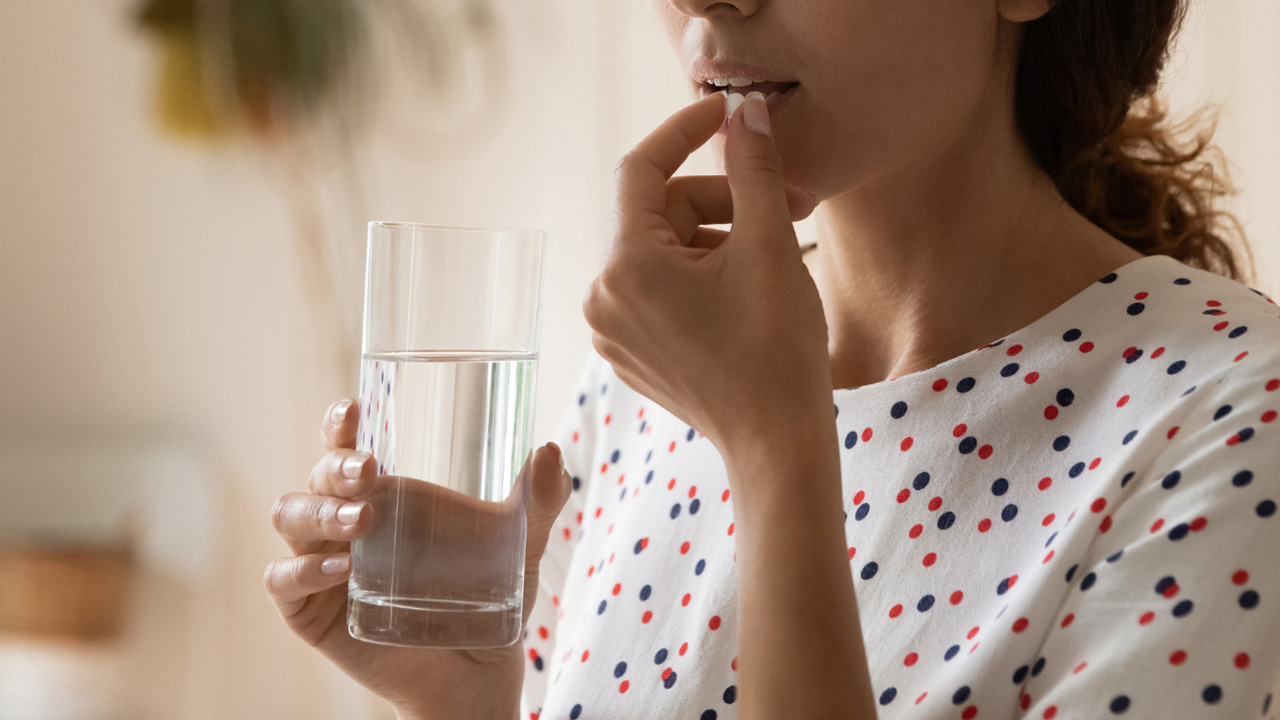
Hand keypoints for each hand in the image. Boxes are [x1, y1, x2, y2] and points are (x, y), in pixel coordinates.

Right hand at [264, 398, 572, 718]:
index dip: (339, 425)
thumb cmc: (489, 600)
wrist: (478, 674)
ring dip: (319, 513)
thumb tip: (551, 450)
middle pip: (318, 477)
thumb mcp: (519, 547)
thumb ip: (538, 502)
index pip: (347, 449)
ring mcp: (322, 565)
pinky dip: (302, 571)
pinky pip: (283, 582)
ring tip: (360, 522)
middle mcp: (345, 522)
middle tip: (371, 472)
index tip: (353, 408)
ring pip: (291, 518)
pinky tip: (339, 570)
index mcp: (385, 495)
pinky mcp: (311, 612)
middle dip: (335, 466)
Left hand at [583, 91, 831, 456]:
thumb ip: (753, 170)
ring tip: (777, 256)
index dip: (685, 130)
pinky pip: (659, 290)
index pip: (641, 169)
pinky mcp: (631, 352)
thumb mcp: (770, 246)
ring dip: (718, 239)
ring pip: (662, 252)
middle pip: (660, 214)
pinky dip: (700, 276)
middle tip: (791, 203)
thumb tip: (747, 115)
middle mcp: (603, 297)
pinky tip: (748, 291)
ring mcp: (613, 330)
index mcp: (625, 266)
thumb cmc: (775, 350)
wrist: (777, 445)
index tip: (727, 113)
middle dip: (724, 201)